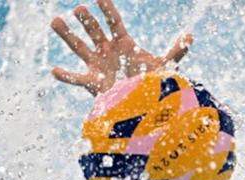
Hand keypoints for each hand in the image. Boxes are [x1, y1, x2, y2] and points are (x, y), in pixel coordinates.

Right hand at [50, 0, 192, 95]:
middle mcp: (108, 51)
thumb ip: (176, 51)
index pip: (113, 21)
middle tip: (79, 9)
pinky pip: (76, 78)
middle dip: (87, 20)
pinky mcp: (93, 82)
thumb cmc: (153, 82)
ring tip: (54, 21)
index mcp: (124, 43)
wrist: (145, 105)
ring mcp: (98, 65)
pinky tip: (54, 70)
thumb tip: (190, 36)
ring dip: (67, 35)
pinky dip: (65, 75)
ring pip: (79, 47)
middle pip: (94, 30)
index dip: (107, 9)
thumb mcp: (166, 66)